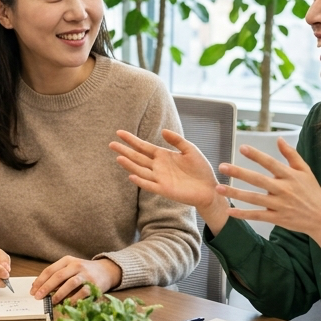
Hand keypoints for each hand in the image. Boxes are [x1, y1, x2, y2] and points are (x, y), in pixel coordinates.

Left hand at [31, 257, 121, 303]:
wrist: (106, 270)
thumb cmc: (84, 272)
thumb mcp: (70, 269)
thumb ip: (57, 276)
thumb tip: (39, 288)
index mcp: (67, 260)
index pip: (50, 270)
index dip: (40, 281)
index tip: (32, 290)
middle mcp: (76, 265)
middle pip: (58, 276)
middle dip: (46, 287)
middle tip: (38, 297)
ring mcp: (86, 274)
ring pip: (70, 283)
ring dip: (59, 294)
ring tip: (52, 302)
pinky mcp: (94, 284)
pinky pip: (82, 293)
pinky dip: (73, 299)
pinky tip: (67, 304)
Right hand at [111, 129, 229, 230]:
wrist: (210, 188)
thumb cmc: (201, 169)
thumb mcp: (190, 150)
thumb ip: (177, 140)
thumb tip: (162, 131)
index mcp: (163, 156)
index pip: (143, 146)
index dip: (131, 139)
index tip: (119, 132)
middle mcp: (158, 167)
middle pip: (137, 157)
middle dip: (125, 150)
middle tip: (111, 143)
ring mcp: (160, 178)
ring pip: (140, 170)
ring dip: (129, 164)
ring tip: (118, 157)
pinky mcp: (164, 190)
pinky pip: (149, 185)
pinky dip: (140, 181)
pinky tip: (132, 175)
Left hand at [218, 138, 320, 261]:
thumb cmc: (312, 192)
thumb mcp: (305, 171)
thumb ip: (291, 155)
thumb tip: (279, 139)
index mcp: (290, 176)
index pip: (271, 163)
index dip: (256, 156)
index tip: (242, 147)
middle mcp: (284, 190)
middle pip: (258, 180)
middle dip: (239, 173)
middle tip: (222, 167)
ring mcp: (279, 205)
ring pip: (254, 199)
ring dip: (235, 193)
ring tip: (218, 188)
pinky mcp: (277, 218)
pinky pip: (257, 216)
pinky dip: (243, 214)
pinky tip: (229, 211)